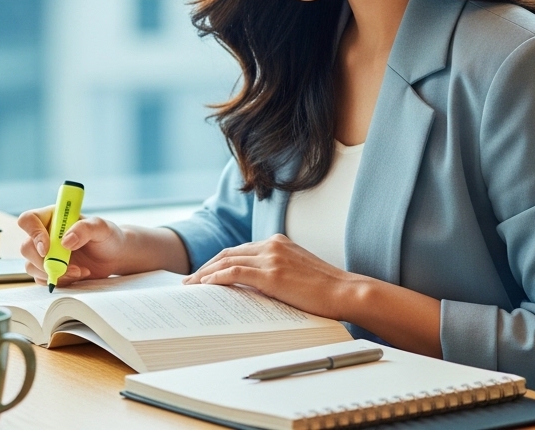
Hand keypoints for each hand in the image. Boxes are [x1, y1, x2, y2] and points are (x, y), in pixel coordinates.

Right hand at [16, 207, 133, 287]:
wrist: (114, 256)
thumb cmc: (107, 236)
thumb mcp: (101, 227)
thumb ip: (85, 229)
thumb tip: (66, 241)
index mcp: (52, 217)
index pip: (28, 220)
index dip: (33, 234)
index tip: (48, 248)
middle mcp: (44, 234)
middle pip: (26, 248)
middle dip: (44, 262)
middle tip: (67, 267)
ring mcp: (45, 254)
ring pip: (31, 266)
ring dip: (54, 273)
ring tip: (79, 271)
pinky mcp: (49, 269)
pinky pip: (42, 279)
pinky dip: (59, 281)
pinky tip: (78, 275)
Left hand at [184, 234, 359, 320]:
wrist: (345, 292)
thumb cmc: (325, 289)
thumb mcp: (297, 272)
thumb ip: (275, 271)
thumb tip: (252, 286)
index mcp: (278, 242)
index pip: (239, 250)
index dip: (218, 261)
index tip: (204, 273)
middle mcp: (272, 245)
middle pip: (228, 253)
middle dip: (206, 266)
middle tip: (189, 280)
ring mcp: (272, 258)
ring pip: (228, 261)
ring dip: (205, 273)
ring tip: (191, 286)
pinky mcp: (272, 274)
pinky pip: (236, 273)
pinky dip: (218, 277)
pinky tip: (206, 285)